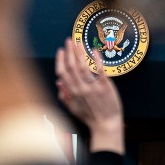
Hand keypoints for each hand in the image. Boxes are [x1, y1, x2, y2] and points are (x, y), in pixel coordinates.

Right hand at [55, 39, 123, 154]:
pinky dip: (96, 59)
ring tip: (79, 42)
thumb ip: (64, 96)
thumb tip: (58, 83)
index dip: (61, 60)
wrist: (106, 125)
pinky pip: (99, 70)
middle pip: (72, 66)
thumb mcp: (73, 109)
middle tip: (69, 40)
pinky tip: (94, 50)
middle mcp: (80, 89)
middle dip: (69, 51)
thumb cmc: (90, 117)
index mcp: (72, 93)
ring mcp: (93, 87)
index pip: (62, 73)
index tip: (61, 51)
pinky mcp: (105, 86)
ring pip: (83, 66)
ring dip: (80, 52)